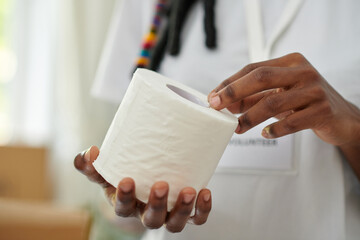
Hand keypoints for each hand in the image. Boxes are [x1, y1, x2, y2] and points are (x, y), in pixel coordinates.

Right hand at [74, 146, 211, 232]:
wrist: (147, 175)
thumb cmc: (125, 172)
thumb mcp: (107, 169)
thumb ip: (91, 163)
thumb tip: (90, 152)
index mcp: (127, 204)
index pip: (123, 208)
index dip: (124, 197)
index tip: (126, 180)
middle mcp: (147, 213)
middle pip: (151, 220)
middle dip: (156, 205)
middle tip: (160, 185)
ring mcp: (168, 214)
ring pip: (175, 223)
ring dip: (182, 209)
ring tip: (188, 191)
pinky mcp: (187, 211)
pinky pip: (196, 218)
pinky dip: (202, 209)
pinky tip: (205, 192)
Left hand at [208, 52, 359, 146]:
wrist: (342, 117)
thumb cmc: (306, 102)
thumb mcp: (279, 94)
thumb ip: (254, 97)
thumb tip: (225, 104)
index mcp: (290, 62)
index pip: (253, 69)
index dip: (230, 83)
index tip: (213, 96)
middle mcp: (303, 71)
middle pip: (260, 77)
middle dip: (234, 92)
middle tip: (216, 107)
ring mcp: (314, 90)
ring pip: (273, 102)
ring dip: (250, 117)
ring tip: (237, 128)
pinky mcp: (322, 111)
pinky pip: (292, 122)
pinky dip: (275, 130)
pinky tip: (265, 134)